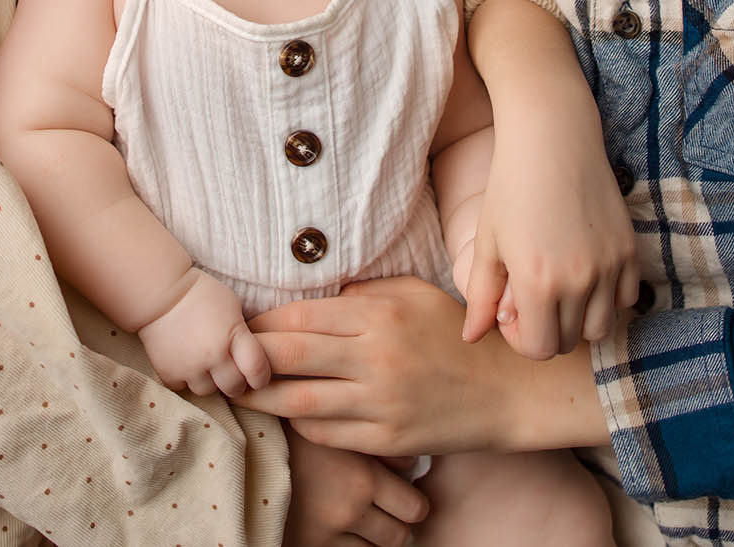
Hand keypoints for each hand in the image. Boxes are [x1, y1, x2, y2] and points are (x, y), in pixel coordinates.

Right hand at [137, 271, 269, 397]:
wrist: (161, 292)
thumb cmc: (201, 294)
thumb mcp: (232, 307)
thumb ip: (241, 335)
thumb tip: (249, 358)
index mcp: (233, 336)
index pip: (257, 369)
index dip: (261, 378)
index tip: (258, 378)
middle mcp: (213, 355)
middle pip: (234, 387)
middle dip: (236, 383)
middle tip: (232, 375)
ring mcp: (190, 367)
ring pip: (208, 391)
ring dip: (210, 382)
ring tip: (206, 366)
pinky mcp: (169, 373)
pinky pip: (184, 388)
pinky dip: (186, 379)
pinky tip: (186, 363)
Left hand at [238, 277, 607, 458]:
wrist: (509, 391)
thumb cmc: (457, 336)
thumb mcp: (415, 295)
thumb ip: (363, 294)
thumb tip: (315, 298)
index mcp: (379, 316)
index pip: (299, 316)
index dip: (261, 322)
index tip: (241, 324)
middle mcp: (376, 359)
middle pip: (288, 356)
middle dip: (248, 357)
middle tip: (224, 357)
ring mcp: (380, 404)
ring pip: (298, 403)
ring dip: (261, 398)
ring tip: (237, 391)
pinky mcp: (387, 440)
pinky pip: (328, 435)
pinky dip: (301, 426)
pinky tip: (288, 416)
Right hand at [281, 425, 426, 546]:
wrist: (239, 448)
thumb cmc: (290, 430)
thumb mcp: (337, 426)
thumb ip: (378, 444)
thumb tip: (412, 465)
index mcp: (363, 479)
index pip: (415, 509)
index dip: (412, 504)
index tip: (404, 497)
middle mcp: (349, 512)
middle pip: (399, 537)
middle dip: (396, 526)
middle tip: (384, 511)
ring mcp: (326, 535)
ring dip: (370, 538)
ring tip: (356, 518)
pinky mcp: (307, 545)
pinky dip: (344, 545)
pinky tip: (335, 527)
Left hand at [456, 128, 637, 357]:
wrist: (552, 137)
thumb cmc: (510, 186)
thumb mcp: (488, 242)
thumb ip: (481, 296)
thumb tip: (472, 337)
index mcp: (537, 283)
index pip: (538, 349)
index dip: (521, 338)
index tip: (511, 310)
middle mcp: (579, 280)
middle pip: (568, 341)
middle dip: (547, 328)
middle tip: (531, 295)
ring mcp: (609, 265)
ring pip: (601, 327)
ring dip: (579, 318)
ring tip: (559, 287)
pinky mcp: (629, 249)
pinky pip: (626, 299)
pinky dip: (607, 298)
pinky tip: (585, 272)